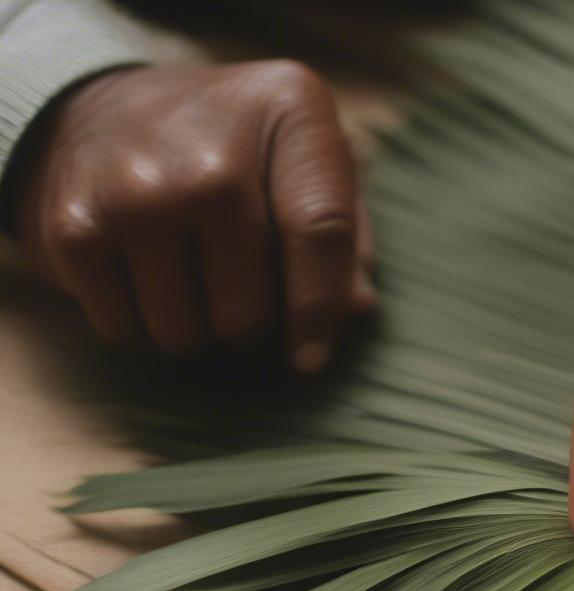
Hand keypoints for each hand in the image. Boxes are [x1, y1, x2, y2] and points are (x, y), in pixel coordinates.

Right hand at [11, 61, 375, 373]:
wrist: (101, 107)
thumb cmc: (234, 153)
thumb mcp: (305, 162)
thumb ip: (347, 235)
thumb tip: (357, 308)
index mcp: (292, 113)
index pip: (322, 232)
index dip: (320, 310)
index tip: (310, 361)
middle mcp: (211, 149)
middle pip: (247, 312)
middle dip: (246, 323)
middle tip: (230, 284)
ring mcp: (138, 189)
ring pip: (185, 335)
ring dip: (191, 328)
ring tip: (184, 275)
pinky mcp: (76, 226)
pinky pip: (126, 332)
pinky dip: (137, 324)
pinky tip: (140, 274)